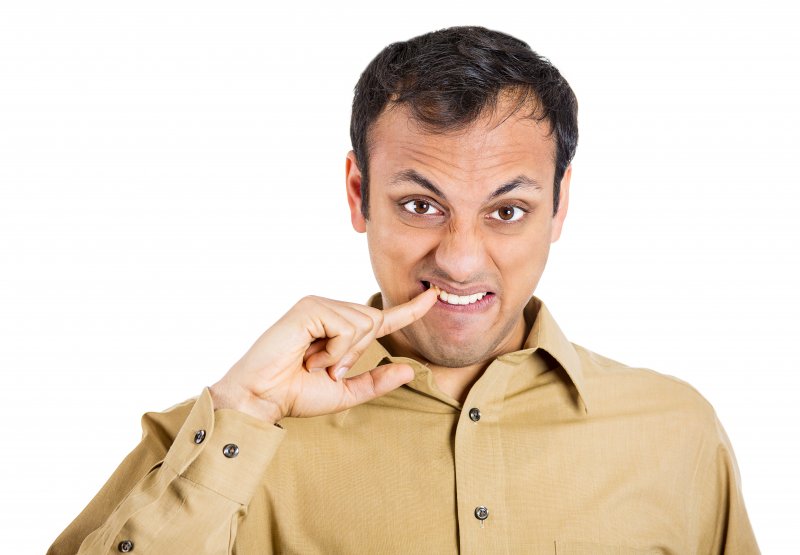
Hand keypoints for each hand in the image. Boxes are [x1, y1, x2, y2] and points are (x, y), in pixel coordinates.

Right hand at [209, 289, 437, 423]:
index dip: (411, 309)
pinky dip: (334, 350)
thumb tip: (409, 369)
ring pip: (364, 323)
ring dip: (344, 354)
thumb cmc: (295, 395)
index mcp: (339, 328)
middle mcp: (330, 310)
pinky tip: (309, 356)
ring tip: (313, 362)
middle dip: (356, 354)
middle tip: (324, 369)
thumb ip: (376, 381)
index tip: (434, 296)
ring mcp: (319, 305)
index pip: (382, 317)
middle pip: (375, 321)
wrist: (262, 399)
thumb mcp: (346, 393)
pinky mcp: (309, 307)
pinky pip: (347, 327)